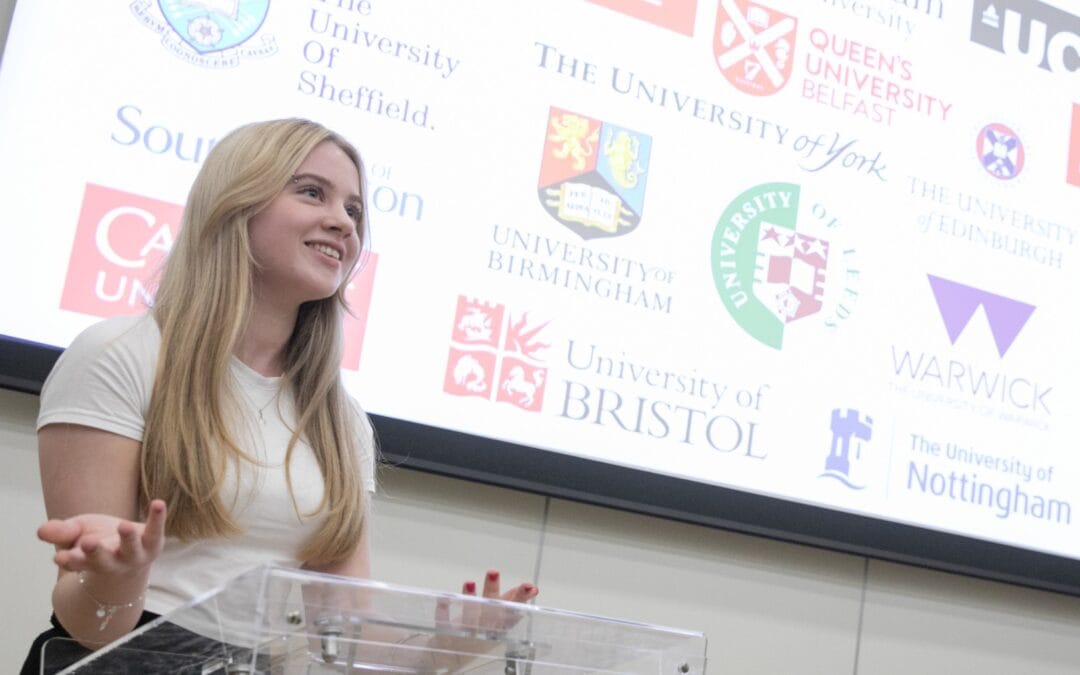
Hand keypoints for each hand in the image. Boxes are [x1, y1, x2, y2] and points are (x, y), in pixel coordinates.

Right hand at [37, 499, 166, 575]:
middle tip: (88, 543)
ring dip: (127, 538)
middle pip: (102, 561)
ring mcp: (133, 555)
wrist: (133, 553)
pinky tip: (157, 503)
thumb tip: (41, 531)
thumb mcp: (77, 533)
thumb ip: (61, 533)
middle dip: (95, 552)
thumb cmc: (99, 541)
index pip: (76, 563)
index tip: (60, 557)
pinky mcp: (152, 542)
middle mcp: (111, 562)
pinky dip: (157, 518)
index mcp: (88, 562)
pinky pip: (155, 530)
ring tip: (124, 525)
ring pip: (131, 550)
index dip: (69, 560)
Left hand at [441, 570, 538, 635]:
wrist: (454, 658)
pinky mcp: (446, 636)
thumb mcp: (499, 620)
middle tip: (493, 572)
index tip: (528, 587)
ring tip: (470, 582)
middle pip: (489, 611)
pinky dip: (443, 611)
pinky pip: (444, 624)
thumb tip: (530, 588)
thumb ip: (510, 603)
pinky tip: (443, 598)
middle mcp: (484, 630)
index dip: (519, 598)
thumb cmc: (480, 634)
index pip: (511, 610)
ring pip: (469, 618)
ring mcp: (465, 634)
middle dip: (492, 591)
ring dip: (470, 600)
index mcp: (498, 625)